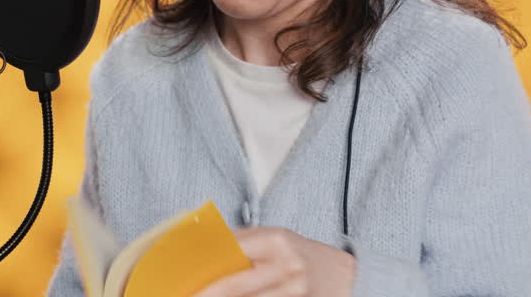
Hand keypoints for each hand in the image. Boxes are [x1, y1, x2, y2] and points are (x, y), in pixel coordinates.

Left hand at [190, 227, 355, 296]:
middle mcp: (285, 263)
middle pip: (233, 285)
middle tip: (185, 296)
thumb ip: (245, 243)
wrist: (349, 277)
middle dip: (205, 295)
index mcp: (276, 239)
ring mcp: (294, 288)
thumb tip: (205, 244)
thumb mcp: (279, 241)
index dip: (202, 266)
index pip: (229, 251)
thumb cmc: (306, 257)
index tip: (180, 277)